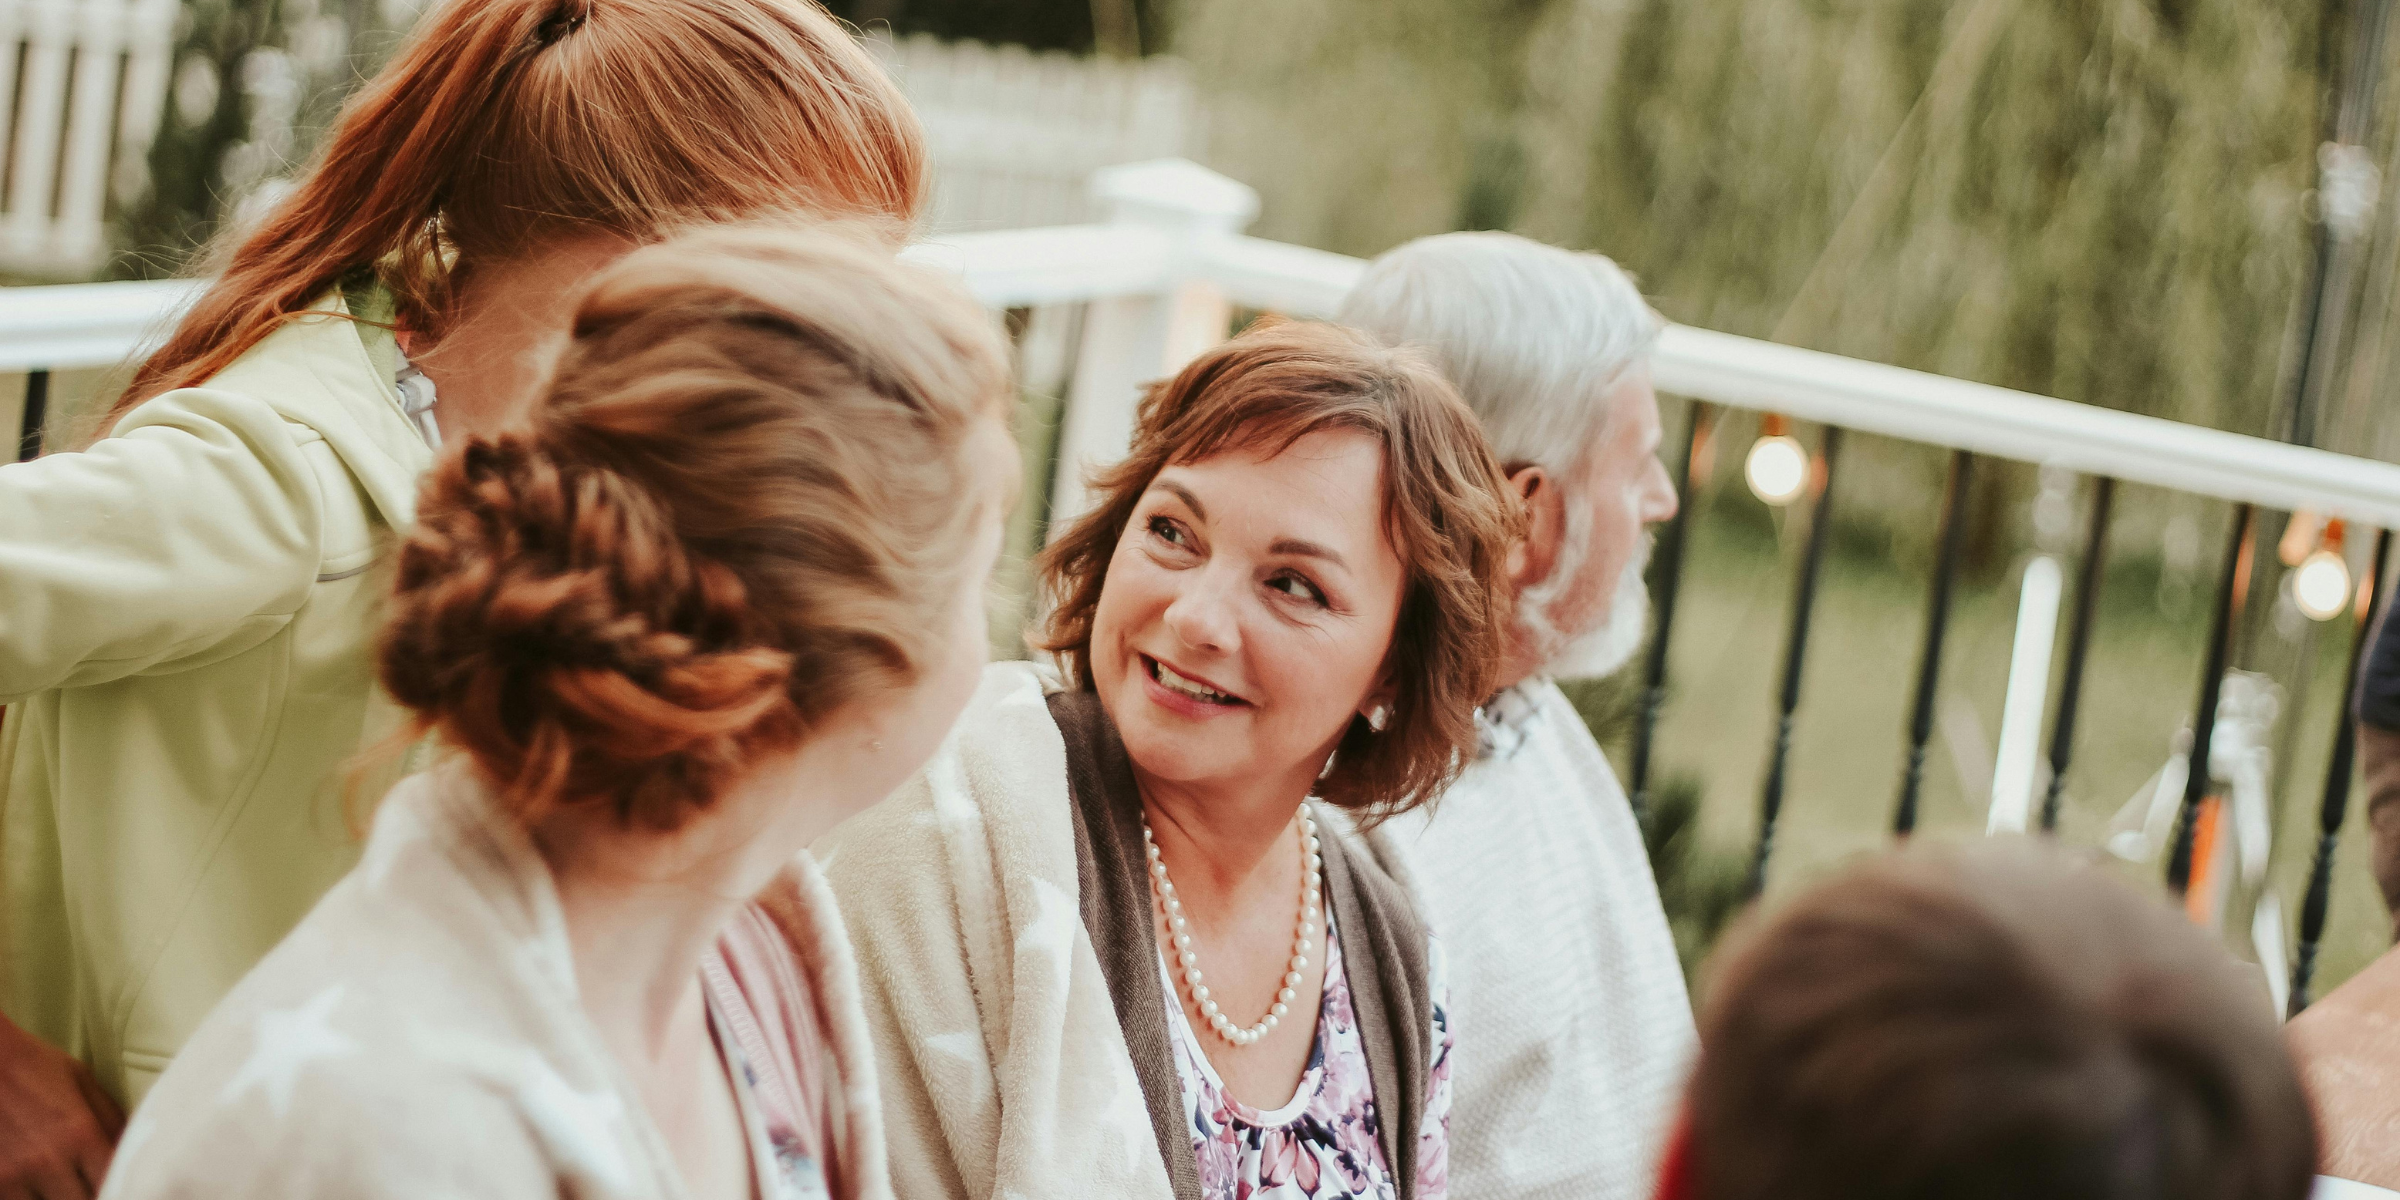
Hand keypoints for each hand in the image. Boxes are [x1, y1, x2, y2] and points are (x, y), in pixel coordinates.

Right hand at [0, 1015, 121, 1199]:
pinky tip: (38, 1187)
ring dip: (57, 1199)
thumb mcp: (81, 1081)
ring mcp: (13, 1176)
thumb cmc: (32, 1066)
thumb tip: (135, 1150)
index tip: (124, 1186)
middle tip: (91, 1186)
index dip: (122, 1188)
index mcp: (80, 1134)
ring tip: (64, 1185)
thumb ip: (110, 1120)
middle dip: (92, 1196)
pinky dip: (29, 1199)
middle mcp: (47, 1160)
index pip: (113, 1183)